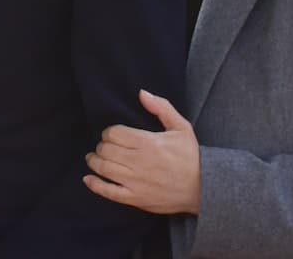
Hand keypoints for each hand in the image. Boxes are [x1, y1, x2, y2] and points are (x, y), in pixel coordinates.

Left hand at [82, 89, 201, 214]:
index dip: (109, 132)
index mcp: (149, 143)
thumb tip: (141, 93)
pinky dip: (95, 185)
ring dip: (94, 161)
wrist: (204, 188)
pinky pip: (109, 192)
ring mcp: (137, 182)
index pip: (114, 133)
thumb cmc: (191, 156)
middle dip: (101, 146)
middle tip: (104, 146)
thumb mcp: (182, 127)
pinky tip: (88, 178)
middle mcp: (140, 162)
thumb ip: (161, 108)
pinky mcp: (136, 198)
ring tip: (94, 158)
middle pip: (106, 150)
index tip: (112, 135)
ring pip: (104, 168)